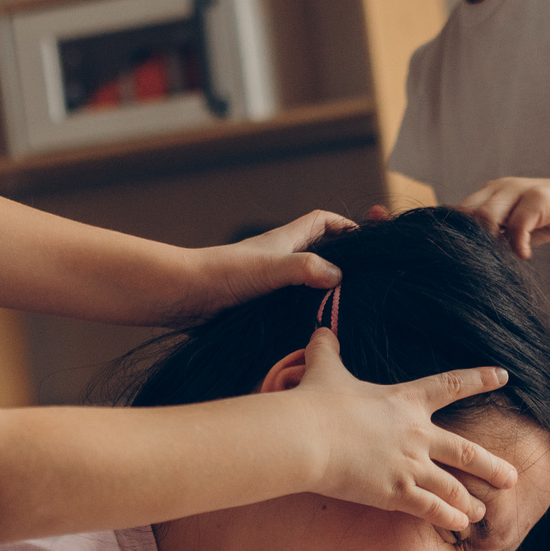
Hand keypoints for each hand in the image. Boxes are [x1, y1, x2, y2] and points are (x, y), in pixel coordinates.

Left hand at [186, 210, 355, 315]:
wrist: (185, 294)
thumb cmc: (224, 273)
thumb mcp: (271, 267)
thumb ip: (305, 268)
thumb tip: (338, 276)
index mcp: (285, 241)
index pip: (322, 222)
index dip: (344, 226)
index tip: (364, 240)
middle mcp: (280, 259)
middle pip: (319, 252)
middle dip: (341, 261)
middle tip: (363, 280)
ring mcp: (269, 282)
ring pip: (306, 282)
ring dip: (324, 292)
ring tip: (347, 308)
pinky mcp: (260, 304)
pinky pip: (291, 304)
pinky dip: (306, 312)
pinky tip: (315, 328)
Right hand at [292, 325, 515, 530]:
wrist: (306, 437)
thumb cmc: (314, 403)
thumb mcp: (323, 370)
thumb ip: (327, 350)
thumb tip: (320, 332)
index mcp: (406, 400)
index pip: (451, 385)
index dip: (479, 379)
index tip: (504, 376)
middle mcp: (417, 433)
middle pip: (466, 451)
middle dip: (492, 466)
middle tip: (512, 477)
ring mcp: (410, 465)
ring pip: (453, 486)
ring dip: (470, 501)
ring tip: (482, 512)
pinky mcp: (397, 492)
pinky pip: (432, 509)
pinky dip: (449, 517)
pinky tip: (461, 526)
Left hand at [456, 175, 549, 258]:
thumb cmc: (549, 218)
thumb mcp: (516, 224)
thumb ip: (495, 232)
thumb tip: (468, 255)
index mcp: (491, 192)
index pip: (460, 211)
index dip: (456, 235)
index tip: (460, 257)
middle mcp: (501, 188)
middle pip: (469, 214)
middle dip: (471, 241)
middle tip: (484, 261)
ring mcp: (520, 191)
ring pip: (487, 216)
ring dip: (491, 242)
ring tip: (504, 255)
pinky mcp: (539, 199)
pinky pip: (518, 225)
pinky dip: (518, 245)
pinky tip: (525, 255)